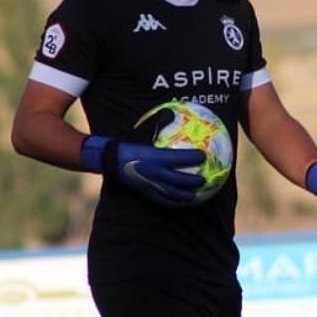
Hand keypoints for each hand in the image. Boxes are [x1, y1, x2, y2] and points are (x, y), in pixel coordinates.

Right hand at [82, 135, 204, 206]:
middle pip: (178, 179)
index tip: (203, 155)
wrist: (112, 160)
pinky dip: (172, 202)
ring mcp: (150, 184)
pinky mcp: (146, 191)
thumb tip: (172, 114)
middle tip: (204, 179)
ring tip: (196, 195)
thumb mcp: (144, 133)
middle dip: (193, 180)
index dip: (192, 157)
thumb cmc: (129, 145)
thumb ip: (160, 126)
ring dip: (185, 195)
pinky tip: (179, 202)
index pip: (178, 158)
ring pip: (171, 193)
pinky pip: (161, 199)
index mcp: (155, 157)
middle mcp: (154, 172)